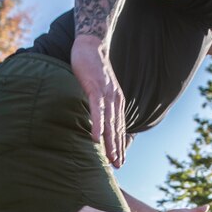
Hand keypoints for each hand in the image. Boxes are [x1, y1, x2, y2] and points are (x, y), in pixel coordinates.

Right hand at [71, 35, 125, 167]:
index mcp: (116, 101)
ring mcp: (106, 94)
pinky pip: (97, 110)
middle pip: (117, 129)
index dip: (120, 145)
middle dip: (118, 148)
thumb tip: (98, 119)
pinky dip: (97, 125)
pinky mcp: (95, 88)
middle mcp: (115, 100)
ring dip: (110, 142)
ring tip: (109, 158)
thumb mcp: (100, 89)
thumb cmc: (92, 68)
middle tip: (118, 165)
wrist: (90, 46)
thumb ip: (101, 104)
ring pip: (109, 123)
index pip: (119, 127)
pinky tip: (95, 138)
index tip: (120, 160)